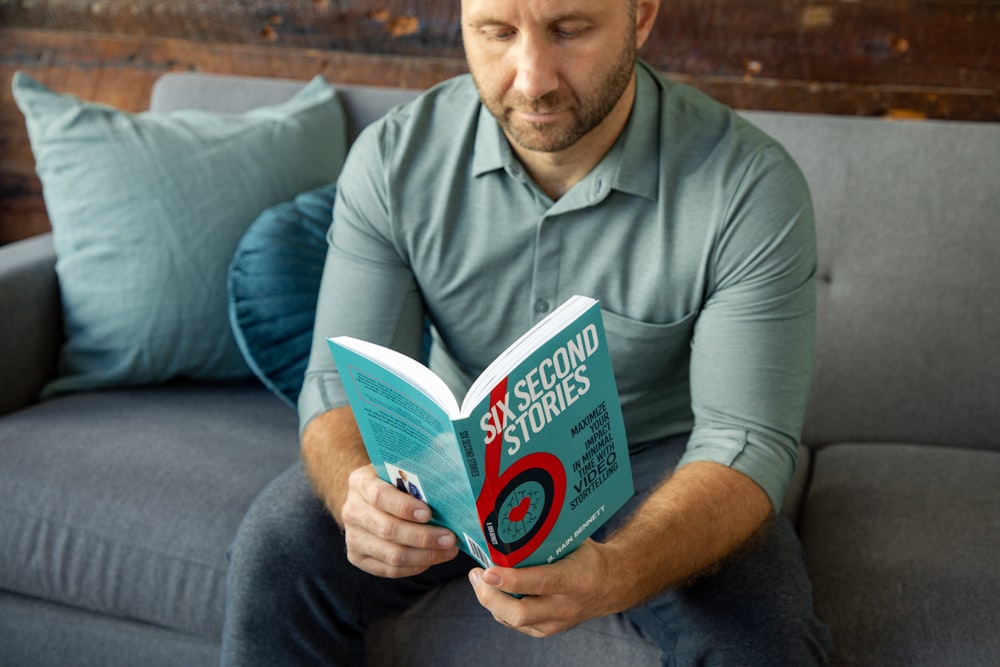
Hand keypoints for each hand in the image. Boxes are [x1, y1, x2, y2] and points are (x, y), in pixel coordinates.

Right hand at [340, 465, 458, 577]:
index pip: (380, 496)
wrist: (368, 499)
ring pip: (391, 555)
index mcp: (360, 483)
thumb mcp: (399, 472)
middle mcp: (352, 511)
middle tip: (450, 538)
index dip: (404, 507)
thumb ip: (416, 480)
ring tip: (448, 550)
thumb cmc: (393, 483)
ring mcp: (353, 537)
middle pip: (388, 530)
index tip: (428, 513)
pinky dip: (415, 566)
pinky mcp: (357, 558)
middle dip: (423, 537)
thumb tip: (450, 494)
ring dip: (424, 556)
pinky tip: (433, 558)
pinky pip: (390, 570)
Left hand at [467, 540, 625, 636]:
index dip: (510, 579)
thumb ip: (546, 538)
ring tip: (479, 579)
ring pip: (513, 621)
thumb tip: (511, 519)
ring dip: (490, 601)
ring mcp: (557, 622)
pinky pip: (515, 623)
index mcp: (576, 579)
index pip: (540, 582)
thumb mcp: (575, 542)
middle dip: (490, 596)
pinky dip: (499, 608)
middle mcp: (566, 606)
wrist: (612, 585)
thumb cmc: (588, 557)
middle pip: (520, 613)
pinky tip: (492, 591)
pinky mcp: (547, 630)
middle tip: (476, 574)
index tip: (488, 570)